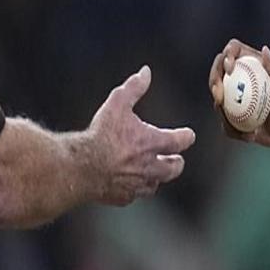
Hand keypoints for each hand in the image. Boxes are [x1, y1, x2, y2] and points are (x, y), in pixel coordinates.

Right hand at [87, 66, 195, 205]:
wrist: (80, 168)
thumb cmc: (101, 134)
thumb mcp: (118, 103)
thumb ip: (134, 87)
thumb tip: (146, 71)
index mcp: (153, 143)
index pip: (180, 141)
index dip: (186, 136)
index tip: (188, 135)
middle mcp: (150, 166)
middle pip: (173, 169)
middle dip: (176, 163)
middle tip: (175, 159)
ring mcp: (136, 185)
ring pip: (155, 185)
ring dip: (157, 178)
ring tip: (154, 172)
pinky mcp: (121, 198)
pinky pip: (133, 195)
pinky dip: (134, 189)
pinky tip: (129, 184)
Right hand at [208, 39, 269, 146]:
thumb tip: (264, 49)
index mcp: (251, 64)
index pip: (232, 51)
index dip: (226, 56)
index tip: (230, 69)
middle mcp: (239, 78)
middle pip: (218, 73)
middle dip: (213, 82)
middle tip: (220, 97)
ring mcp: (234, 98)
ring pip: (217, 100)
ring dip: (222, 112)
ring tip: (242, 123)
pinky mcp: (233, 118)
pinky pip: (226, 124)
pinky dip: (235, 131)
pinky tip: (251, 136)